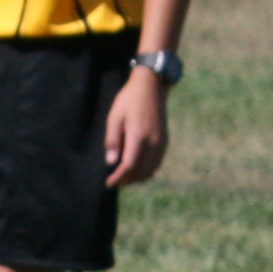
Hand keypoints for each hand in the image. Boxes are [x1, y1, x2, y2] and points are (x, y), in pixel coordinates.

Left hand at [104, 68, 168, 186]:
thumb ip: (112, 140)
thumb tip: (111, 162)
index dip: (118, 178)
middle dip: (126, 180)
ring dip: (136, 178)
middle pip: (140, 172)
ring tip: (124, 177)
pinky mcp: (164, 142)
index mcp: (138, 136)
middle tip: (114, 181)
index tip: (108, 183)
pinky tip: (136, 169)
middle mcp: (152, 143)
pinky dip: (145, 171)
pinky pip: (155, 164)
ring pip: (149, 171)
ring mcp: (160, 144)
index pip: (129, 166)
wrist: (151, 87)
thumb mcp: (115, 116)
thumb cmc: (129, 100)